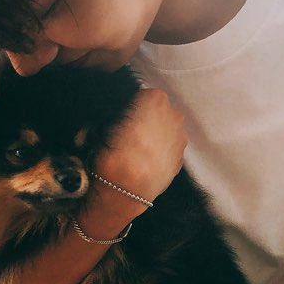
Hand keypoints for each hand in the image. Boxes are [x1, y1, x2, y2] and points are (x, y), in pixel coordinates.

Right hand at [86, 88, 186, 233]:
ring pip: (165, 132)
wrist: (126, 186)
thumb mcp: (102, 122)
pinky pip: (168, 150)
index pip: (141, 96)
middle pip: (158, 113)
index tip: (119, 121)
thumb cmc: (112, 150)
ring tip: (136, 154)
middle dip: (145, 122)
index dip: (128, 110)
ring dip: (154, 138)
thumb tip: (115, 120)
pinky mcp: (181, 158)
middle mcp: (173, 114)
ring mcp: (180, 137)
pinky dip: (160, 155)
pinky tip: (145, 164)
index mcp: (155, 98)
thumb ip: (116, 114)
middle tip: (127, 137)